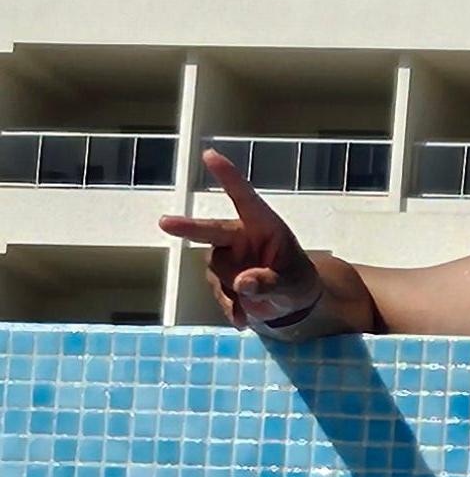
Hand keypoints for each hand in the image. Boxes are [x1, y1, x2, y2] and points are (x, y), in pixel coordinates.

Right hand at [160, 150, 325, 331]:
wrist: (293, 303)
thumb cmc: (297, 282)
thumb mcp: (293, 285)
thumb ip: (270, 283)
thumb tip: (242, 283)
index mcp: (263, 225)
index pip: (244, 197)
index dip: (227, 176)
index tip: (210, 155)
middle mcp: (240, 236)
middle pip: (211, 231)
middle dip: (188, 228)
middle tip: (165, 223)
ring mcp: (226, 256)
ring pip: (216, 273)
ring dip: (231, 293)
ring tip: (254, 308)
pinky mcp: (220, 277)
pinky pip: (218, 294)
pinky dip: (229, 308)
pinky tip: (242, 320)